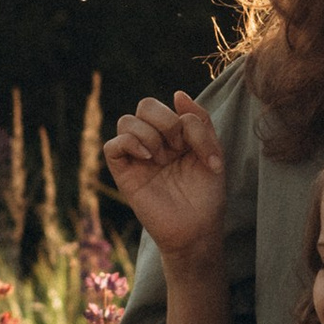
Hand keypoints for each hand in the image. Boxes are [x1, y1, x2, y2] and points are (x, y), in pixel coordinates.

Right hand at [106, 91, 226, 268]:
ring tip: (162, 158)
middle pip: (145, 106)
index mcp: (175, 136)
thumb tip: (177, 93)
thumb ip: (199, 121)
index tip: (206, 154)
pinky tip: (148, 157)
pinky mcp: (124, 174)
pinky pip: (112, 146)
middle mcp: (154, 142)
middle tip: (177, 147)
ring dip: (149, 134)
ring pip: (126, 121)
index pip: (170, 107)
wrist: (198, 229)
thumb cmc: (207, 195)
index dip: (187, 121)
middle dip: (165, 121)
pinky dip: (129, 143)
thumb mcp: (212, 152)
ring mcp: (138, 158)